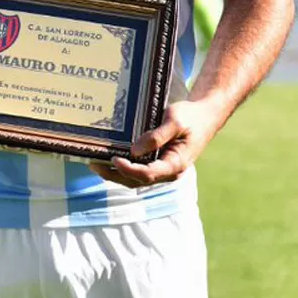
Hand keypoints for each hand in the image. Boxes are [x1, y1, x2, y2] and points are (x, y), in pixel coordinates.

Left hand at [89, 98, 225, 187]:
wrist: (204, 116)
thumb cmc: (190, 116)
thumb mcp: (174, 121)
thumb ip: (156, 137)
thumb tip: (134, 151)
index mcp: (176, 164)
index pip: (148, 174)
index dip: (128, 169)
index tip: (112, 159)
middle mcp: (169, 171)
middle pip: (138, 181)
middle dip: (114, 175)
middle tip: (93, 164)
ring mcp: (164, 169)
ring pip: (136, 179)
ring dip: (116, 174)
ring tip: (94, 163)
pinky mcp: (159, 163)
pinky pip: (139, 170)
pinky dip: (123, 168)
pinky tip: (108, 159)